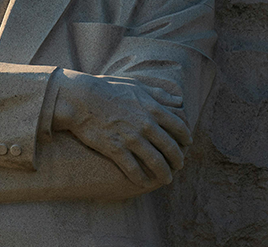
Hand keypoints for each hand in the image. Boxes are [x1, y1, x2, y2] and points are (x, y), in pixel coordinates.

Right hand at [50, 70, 190, 188]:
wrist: (80, 98)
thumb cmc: (106, 89)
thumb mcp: (135, 85)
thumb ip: (158, 94)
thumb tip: (178, 101)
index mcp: (152, 108)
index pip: (178, 127)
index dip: (185, 138)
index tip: (187, 144)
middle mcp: (145, 125)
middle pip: (170, 148)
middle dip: (178, 160)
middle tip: (179, 166)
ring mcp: (131, 138)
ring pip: (155, 162)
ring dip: (164, 173)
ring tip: (166, 179)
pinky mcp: (115, 149)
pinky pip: (133, 169)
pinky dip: (141, 178)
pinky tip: (144, 183)